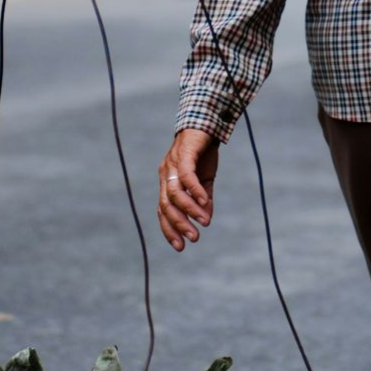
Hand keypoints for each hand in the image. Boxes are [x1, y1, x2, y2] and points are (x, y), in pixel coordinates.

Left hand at [158, 128, 219, 251]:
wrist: (207, 123)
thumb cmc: (203, 152)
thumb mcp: (205, 179)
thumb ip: (204, 199)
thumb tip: (205, 219)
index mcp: (167, 182)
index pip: (163, 211)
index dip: (169, 230)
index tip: (179, 247)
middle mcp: (165, 175)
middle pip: (166, 205)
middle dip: (178, 225)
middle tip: (193, 239)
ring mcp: (172, 164)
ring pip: (175, 194)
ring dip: (189, 210)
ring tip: (203, 222)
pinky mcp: (184, 154)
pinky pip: (186, 176)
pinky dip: (195, 191)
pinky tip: (204, 203)